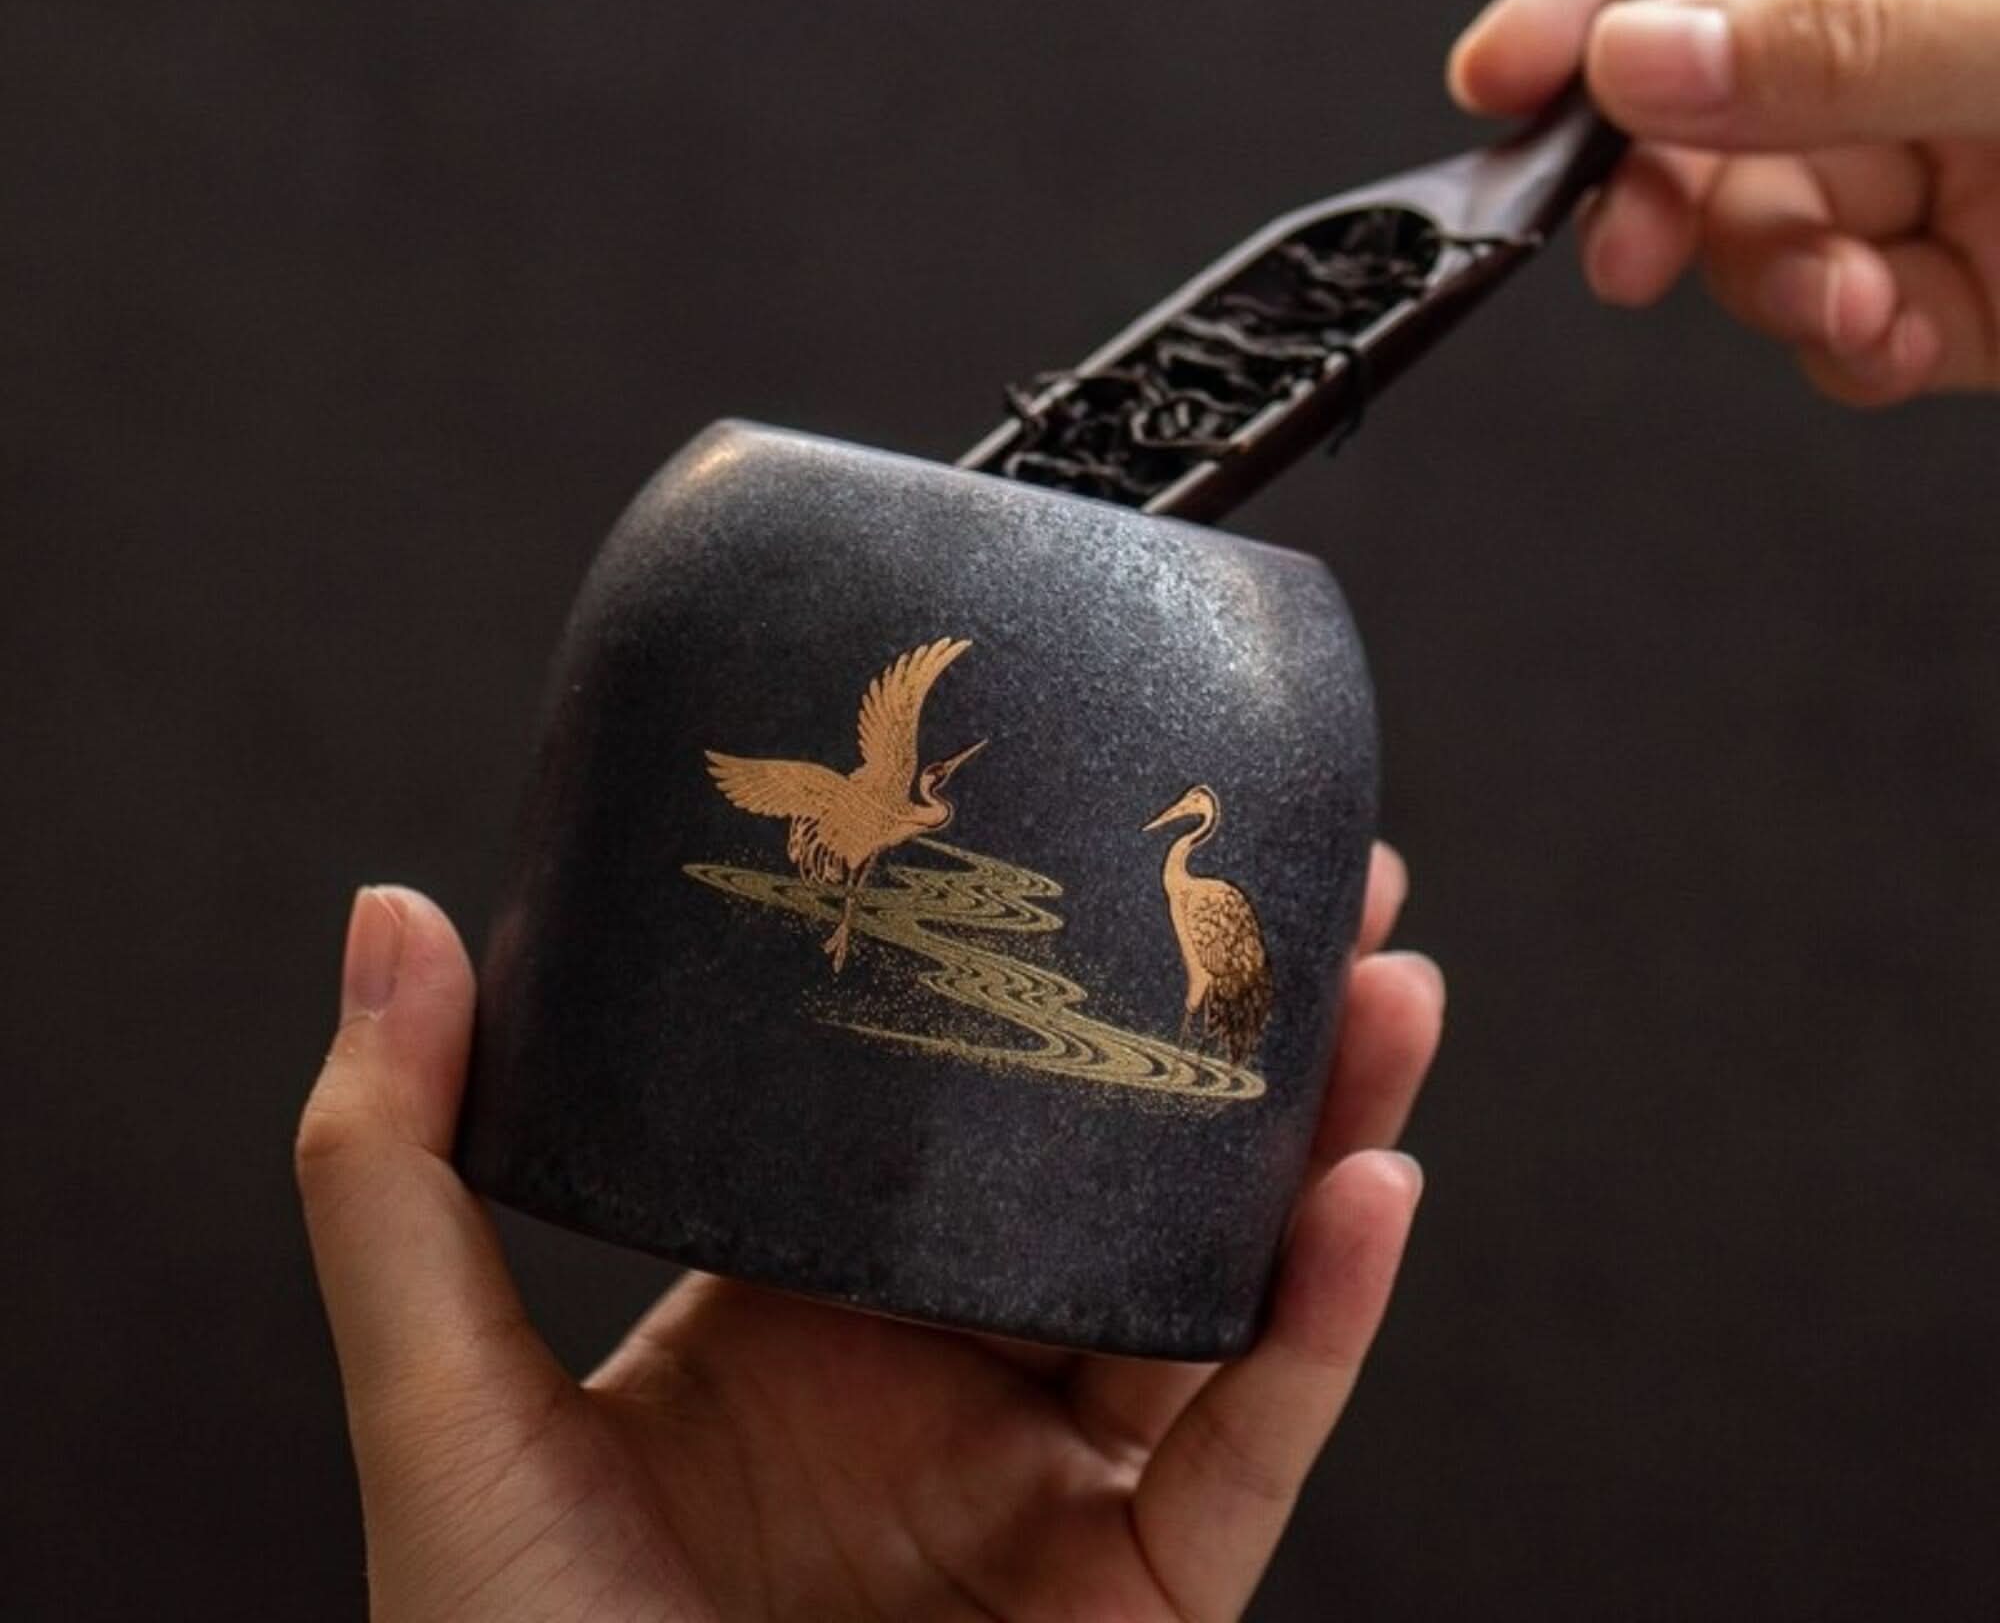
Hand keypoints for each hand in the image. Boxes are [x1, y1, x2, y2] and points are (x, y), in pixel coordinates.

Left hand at [297, 846, 1441, 1622]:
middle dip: (1241, 1037)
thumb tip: (391, 914)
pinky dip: (1322, 1329)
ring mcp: (1053, 1488)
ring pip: (1228, 1286)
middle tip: (1329, 892)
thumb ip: (394, 1169)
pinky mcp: (1137, 1607)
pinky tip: (1371, 1197)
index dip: (1047, 979)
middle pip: (1131, 1173)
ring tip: (1395, 994)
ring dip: (1327, 1139)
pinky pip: (1248, 1454)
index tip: (1114, 847)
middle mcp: (952, 1374)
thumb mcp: (443, 1405)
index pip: (959, 1104)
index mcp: (816, 1302)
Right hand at [1450, 0, 1999, 405]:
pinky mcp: (1977, 283)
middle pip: (1718, 95)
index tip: (1498, 72)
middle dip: (1666, 183)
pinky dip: (1843, 349)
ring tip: (1834, 304)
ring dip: (1770, 281)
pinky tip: (1878, 340)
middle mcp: (1934, 18)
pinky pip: (1851, 320)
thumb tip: (1642, 56)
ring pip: (1769, 222)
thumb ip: (1849, 42)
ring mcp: (1952, 154)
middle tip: (1626, 246)